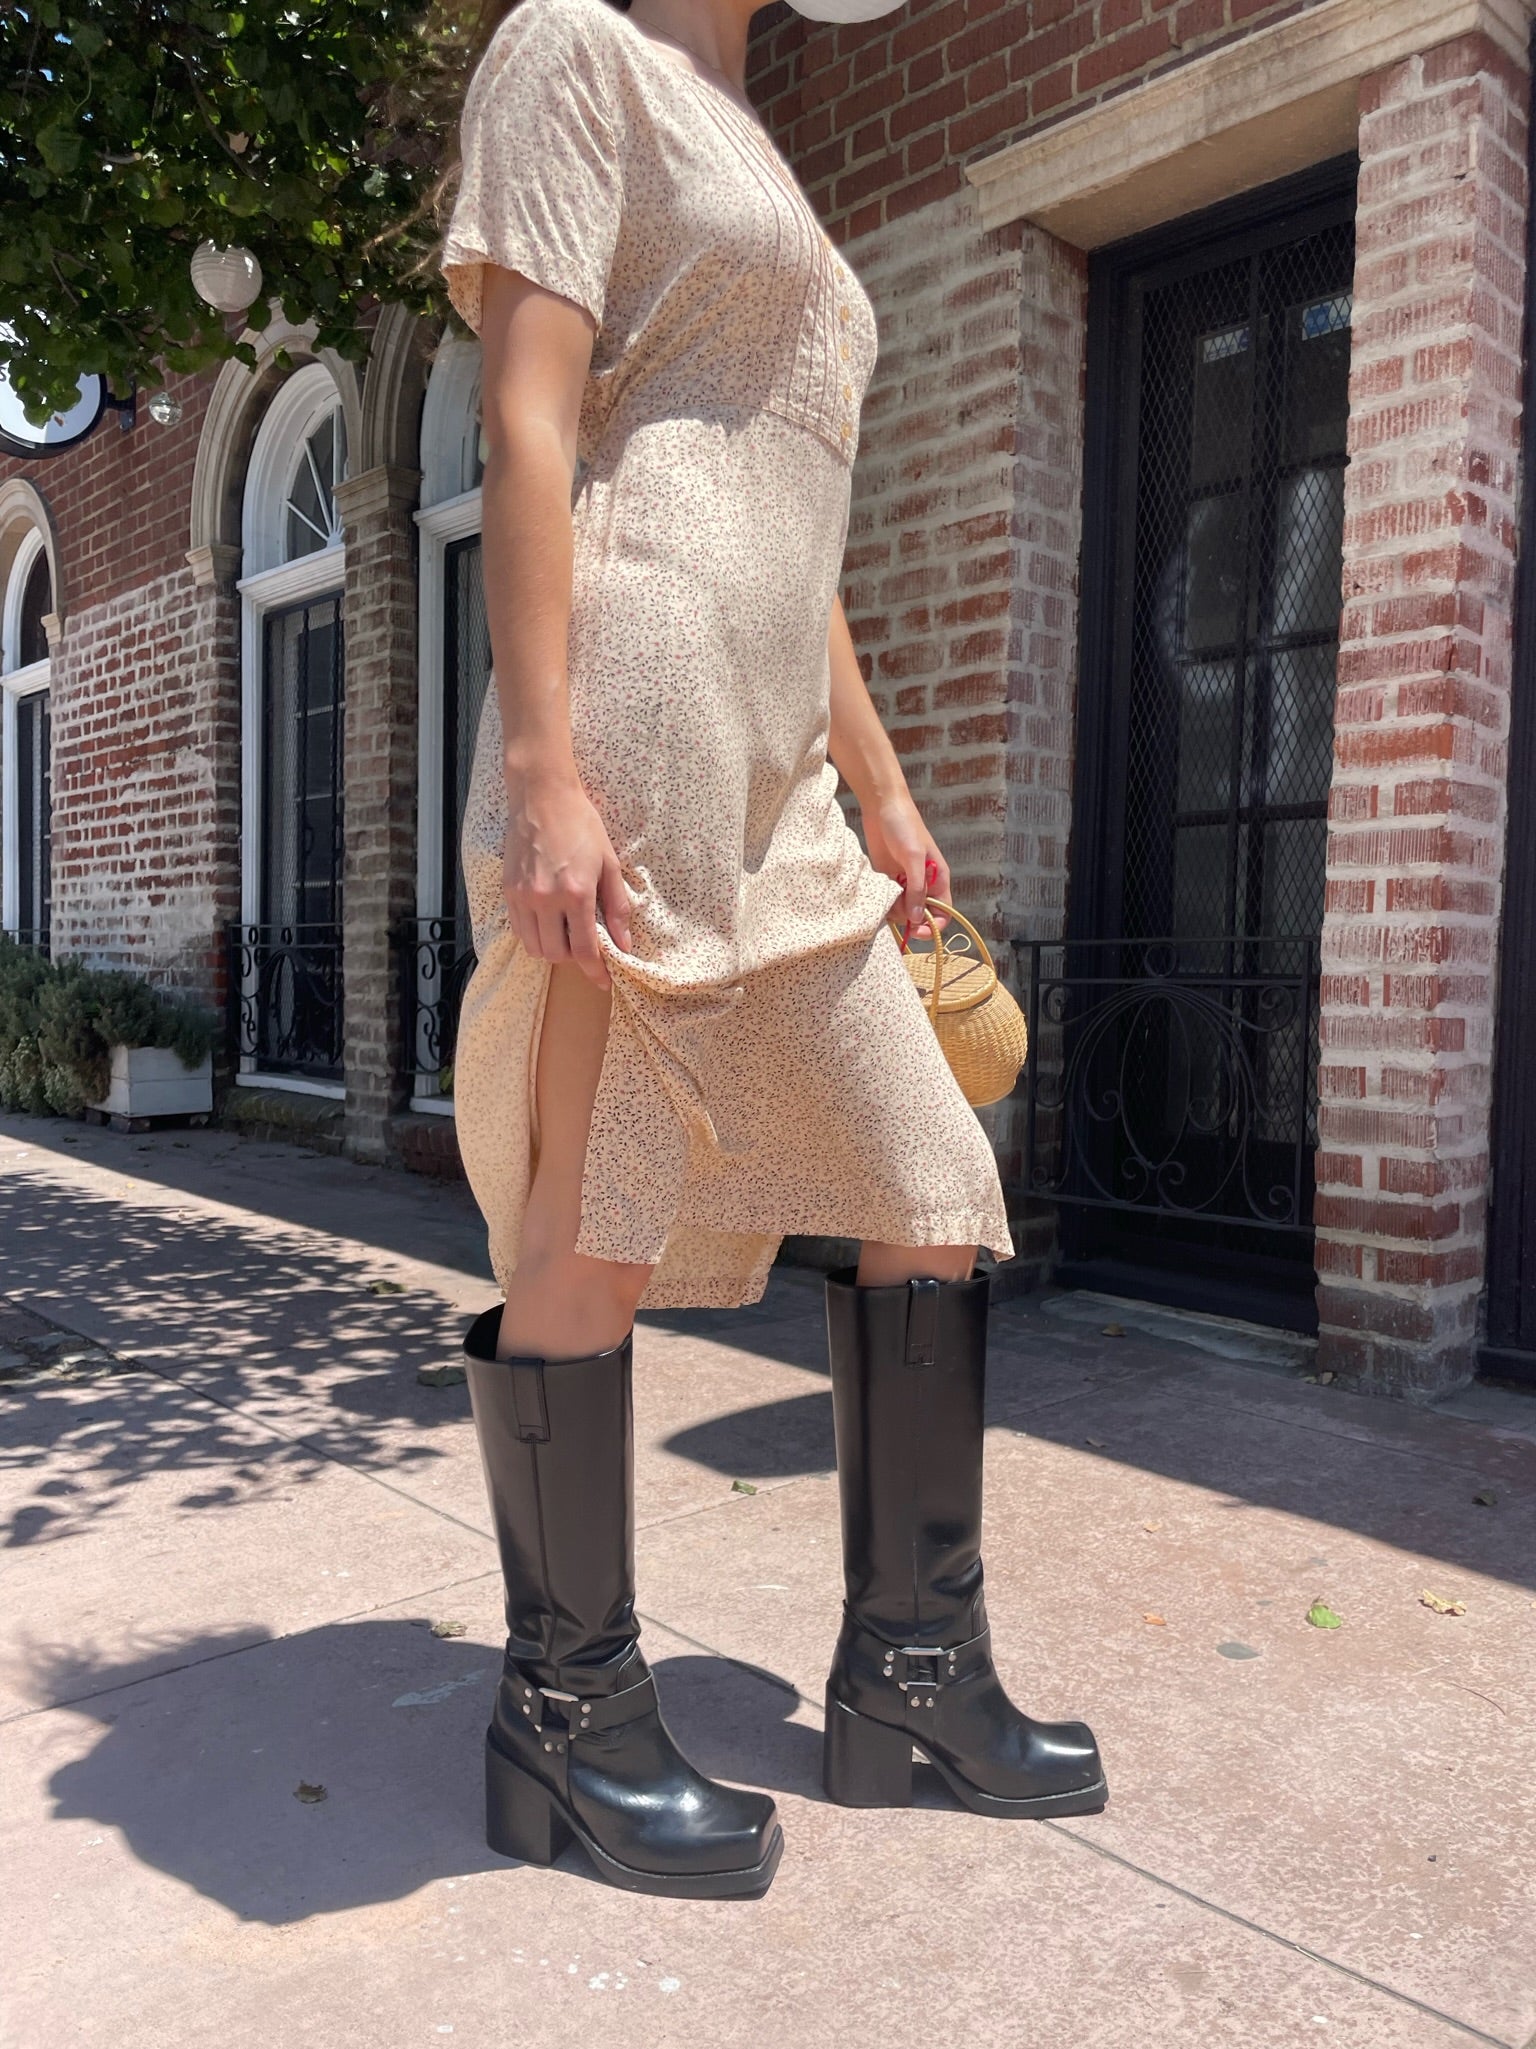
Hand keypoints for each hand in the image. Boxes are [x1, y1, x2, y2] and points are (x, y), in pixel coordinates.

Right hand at [501, 763, 632, 987]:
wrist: (542, 797)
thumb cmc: (581, 825)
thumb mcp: (609, 864)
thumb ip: (617, 907)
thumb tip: (624, 944)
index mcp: (576, 893)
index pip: (584, 950)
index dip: (595, 972)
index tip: (604, 982)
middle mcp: (545, 899)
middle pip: (557, 954)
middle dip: (574, 957)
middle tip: (584, 943)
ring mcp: (522, 896)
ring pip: (534, 947)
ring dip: (552, 948)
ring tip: (564, 932)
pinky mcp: (508, 891)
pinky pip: (519, 930)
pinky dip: (534, 934)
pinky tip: (546, 920)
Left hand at [863, 791, 950, 944]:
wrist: (882, 805)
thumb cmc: (905, 826)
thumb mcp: (914, 857)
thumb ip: (917, 889)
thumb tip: (918, 919)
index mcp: (938, 878)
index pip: (944, 912)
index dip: (934, 926)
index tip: (918, 930)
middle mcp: (923, 883)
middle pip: (921, 915)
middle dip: (910, 919)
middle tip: (896, 910)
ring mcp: (904, 881)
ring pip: (902, 910)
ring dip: (894, 910)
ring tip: (886, 893)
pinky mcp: (887, 877)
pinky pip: (888, 899)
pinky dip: (884, 901)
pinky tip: (879, 890)